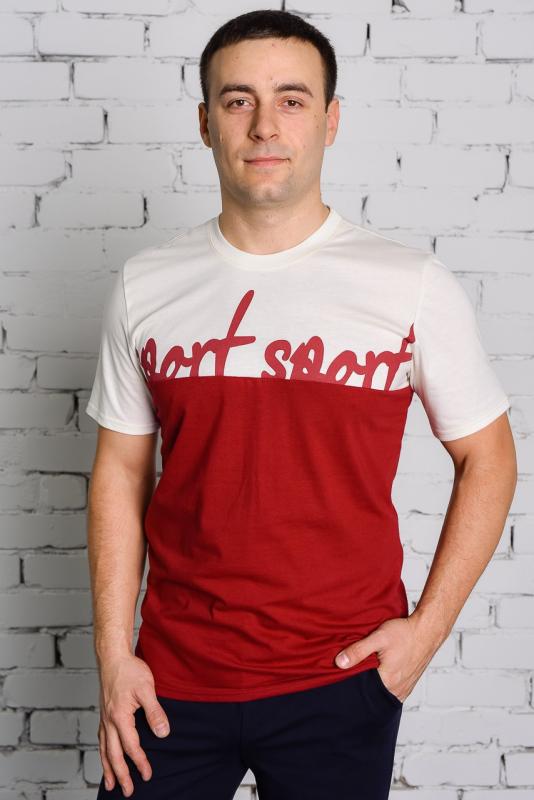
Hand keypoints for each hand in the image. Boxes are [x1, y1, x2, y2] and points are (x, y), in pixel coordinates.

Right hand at [98, 653, 169, 796]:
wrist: (113, 657)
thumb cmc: (130, 670)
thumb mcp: (147, 689)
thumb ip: (155, 712)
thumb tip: (163, 733)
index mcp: (120, 717)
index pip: (131, 746)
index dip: (140, 762)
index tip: (148, 775)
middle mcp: (109, 721)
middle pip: (114, 754)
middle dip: (121, 774)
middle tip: (127, 791)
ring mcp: (104, 718)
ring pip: (104, 749)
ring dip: (108, 768)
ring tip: (110, 784)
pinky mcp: (103, 713)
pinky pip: (101, 738)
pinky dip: (103, 752)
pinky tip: (106, 756)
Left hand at [333, 614, 444, 702]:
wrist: (427, 630)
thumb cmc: (405, 633)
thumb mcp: (378, 637)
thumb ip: (358, 651)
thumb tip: (339, 663)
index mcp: (387, 681)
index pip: (362, 690)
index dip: (352, 683)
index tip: (344, 676)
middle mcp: (397, 689)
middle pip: (372, 693)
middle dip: (362, 685)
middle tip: (356, 671)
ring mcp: (404, 688)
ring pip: (382, 692)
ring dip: (374, 684)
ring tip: (368, 671)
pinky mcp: (409, 684)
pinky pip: (392, 690)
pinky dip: (384, 684)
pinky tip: (380, 673)